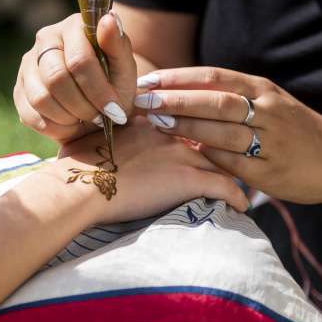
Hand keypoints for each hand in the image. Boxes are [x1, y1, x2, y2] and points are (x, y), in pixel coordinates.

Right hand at [14, 11, 137, 143]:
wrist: (100, 104)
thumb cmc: (114, 83)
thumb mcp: (125, 67)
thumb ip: (118, 45)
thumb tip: (108, 19)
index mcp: (73, 27)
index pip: (79, 60)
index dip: (98, 90)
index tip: (114, 109)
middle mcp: (45, 40)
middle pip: (56, 78)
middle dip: (83, 105)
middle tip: (99, 117)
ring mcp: (28, 65)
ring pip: (40, 98)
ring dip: (69, 117)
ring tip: (86, 118)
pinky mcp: (19, 90)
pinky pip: (30, 116)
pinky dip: (55, 127)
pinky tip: (71, 124)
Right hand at [54, 117, 249, 222]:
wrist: (81, 185)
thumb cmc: (76, 165)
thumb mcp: (92, 135)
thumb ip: (105, 130)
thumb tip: (95, 133)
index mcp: (151, 117)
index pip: (189, 115)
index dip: (202, 125)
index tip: (211, 135)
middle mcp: (172, 130)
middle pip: (213, 133)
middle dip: (227, 144)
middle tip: (240, 155)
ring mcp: (183, 153)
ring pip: (224, 159)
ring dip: (237, 170)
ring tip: (245, 180)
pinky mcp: (189, 179)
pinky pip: (226, 187)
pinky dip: (236, 196)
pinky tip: (242, 206)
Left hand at [133, 68, 321, 204]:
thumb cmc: (293, 131)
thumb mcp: (267, 104)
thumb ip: (229, 99)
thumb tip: (177, 96)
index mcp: (262, 89)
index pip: (213, 77)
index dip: (177, 78)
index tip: (146, 80)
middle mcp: (267, 110)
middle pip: (214, 100)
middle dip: (174, 99)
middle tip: (140, 100)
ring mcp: (271, 141)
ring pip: (222, 130)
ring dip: (185, 126)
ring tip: (154, 123)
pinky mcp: (271, 172)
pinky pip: (233, 163)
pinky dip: (208, 157)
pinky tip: (185, 155)